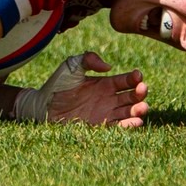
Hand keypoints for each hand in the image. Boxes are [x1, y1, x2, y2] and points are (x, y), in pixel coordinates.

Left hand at [18, 52, 148, 127]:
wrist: (42, 106)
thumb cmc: (57, 84)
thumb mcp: (72, 65)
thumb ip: (89, 59)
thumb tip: (108, 66)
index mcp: (105, 83)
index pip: (125, 80)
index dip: (134, 78)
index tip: (138, 75)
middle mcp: (109, 98)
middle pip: (131, 96)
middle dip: (140, 93)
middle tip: (143, 90)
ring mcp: (106, 113)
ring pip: (128, 112)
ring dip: (138, 110)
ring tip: (143, 108)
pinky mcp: (100, 126)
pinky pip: (118, 127)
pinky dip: (129, 125)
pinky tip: (136, 122)